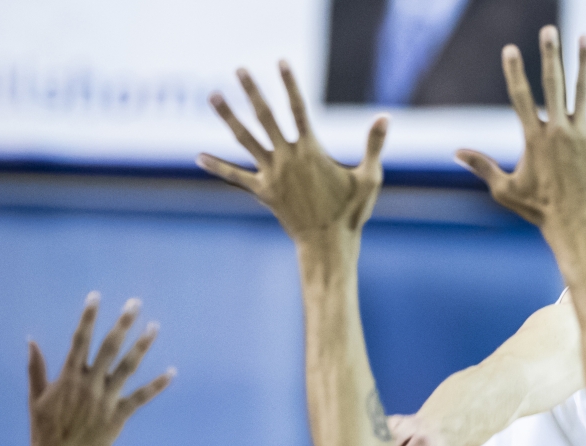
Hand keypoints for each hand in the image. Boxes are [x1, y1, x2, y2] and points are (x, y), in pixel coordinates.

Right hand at [24, 294, 173, 445]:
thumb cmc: (43, 431)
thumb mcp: (36, 397)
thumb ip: (36, 368)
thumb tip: (30, 341)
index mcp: (68, 377)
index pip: (80, 339)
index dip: (88, 317)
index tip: (95, 297)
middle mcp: (88, 384)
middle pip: (109, 347)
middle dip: (122, 323)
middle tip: (135, 303)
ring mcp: (104, 399)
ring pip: (128, 366)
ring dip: (142, 345)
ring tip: (154, 327)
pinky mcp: (118, 416)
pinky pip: (140, 397)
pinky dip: (156, 385)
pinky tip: (171, 373)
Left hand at [197, 62, 388, 240]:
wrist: (327, 244)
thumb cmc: (350, 213)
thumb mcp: (369, 178)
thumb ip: (374, 145)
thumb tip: (385, 117)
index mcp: (312, 151)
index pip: (299, 109)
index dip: (290, 84)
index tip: (281, 62)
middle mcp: (287, 158)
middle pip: (265, 117)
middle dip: (252, 91)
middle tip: (240, 69)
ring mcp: (272, 174)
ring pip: (245, 139)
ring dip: (229, 116)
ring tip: (214, 96)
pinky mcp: (263, 192)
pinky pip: (235, 177)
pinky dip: (218, 167)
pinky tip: (199, 157)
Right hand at [455, 28, 585, 233]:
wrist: (573, 223)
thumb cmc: (537, 209)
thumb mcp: (503, 189)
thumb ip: (481, 166)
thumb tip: (455, 153)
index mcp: (534, 138)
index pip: (520, 97)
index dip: (514, 72)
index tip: (510, 49)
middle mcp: (558, 130)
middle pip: (553, 84)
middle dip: (551, 55)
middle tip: (549, 30)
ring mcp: (583, 134)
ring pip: (584, 91)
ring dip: (584, 62)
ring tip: (584, 38)